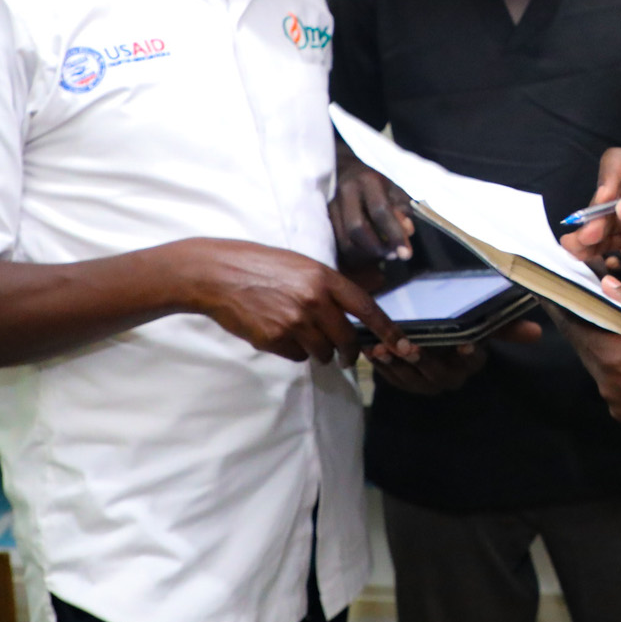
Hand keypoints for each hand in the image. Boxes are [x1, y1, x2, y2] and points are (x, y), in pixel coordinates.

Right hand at [176, 237, 416, 366]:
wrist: (217, 274)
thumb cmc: (261, 265)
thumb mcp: (302, 265)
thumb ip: (331, 285)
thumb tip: (363, 297)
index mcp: (324, 278)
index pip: (366, 308)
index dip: (388, 329)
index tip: (403, 345)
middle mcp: (314, 301)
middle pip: (347, 339)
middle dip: (349, 353)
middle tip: (345, 356)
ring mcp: (294, 322)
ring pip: (322, 353)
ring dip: (318, 351)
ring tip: (298, 333)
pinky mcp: (274, 339)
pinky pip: (297, 356)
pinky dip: (293, 350)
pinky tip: (278, 332)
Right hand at [331, 144, 414, 261]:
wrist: (344, 171)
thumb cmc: (376, 184)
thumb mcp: (395, 190)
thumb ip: (403, 210)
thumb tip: (407, 232)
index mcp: (367, 181)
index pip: (380, 211)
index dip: (394, 234)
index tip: (406, 254)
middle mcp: (346, 192)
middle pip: (356, 228)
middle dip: (376, 248)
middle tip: (393, 255)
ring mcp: (331, 205)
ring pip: (344, 240)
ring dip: (366, 255)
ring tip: (382, 254)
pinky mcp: (324, 218)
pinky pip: (338, 244)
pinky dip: (355, 254)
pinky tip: (368, 253)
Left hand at [368, 318, 543, 394]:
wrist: (430, 333)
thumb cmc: (458, 325)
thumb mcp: (481, 321)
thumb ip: (505, 326)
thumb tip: (538, 332)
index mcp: (471, 363)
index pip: (474, 360)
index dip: (469, 354)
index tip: (463, 344)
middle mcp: (451, 378)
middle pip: (439, 373)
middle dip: (425, 360)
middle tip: (411, 346)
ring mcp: (426, 384)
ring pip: (413, 378)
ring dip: (397, 364)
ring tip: (383, 347)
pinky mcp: (405, 384)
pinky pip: (393, 379)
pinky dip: (381, 366)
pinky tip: (372, 349)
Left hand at [554, 278, 620, 439]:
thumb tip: (607, 285)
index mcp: (615, 355)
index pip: (574, 327)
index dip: (564, 308)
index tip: (555, 293)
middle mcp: (608, 383)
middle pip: (585, 347)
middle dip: (584, 325)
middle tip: (586, 303)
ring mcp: (618, 403)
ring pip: (600, 367)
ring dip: (603, 347)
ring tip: (616, 328)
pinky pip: (615, 386)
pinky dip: (619, 369)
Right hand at [560, 149, 620, 306]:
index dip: (608, 178)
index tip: (605, 201)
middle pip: (605, 196)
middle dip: (594, 214)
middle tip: (590, 236)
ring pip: (599, 221)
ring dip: (586, 233)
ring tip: (576, 250)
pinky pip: (602, 242)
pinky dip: (589, 249)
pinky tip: (580, 256)